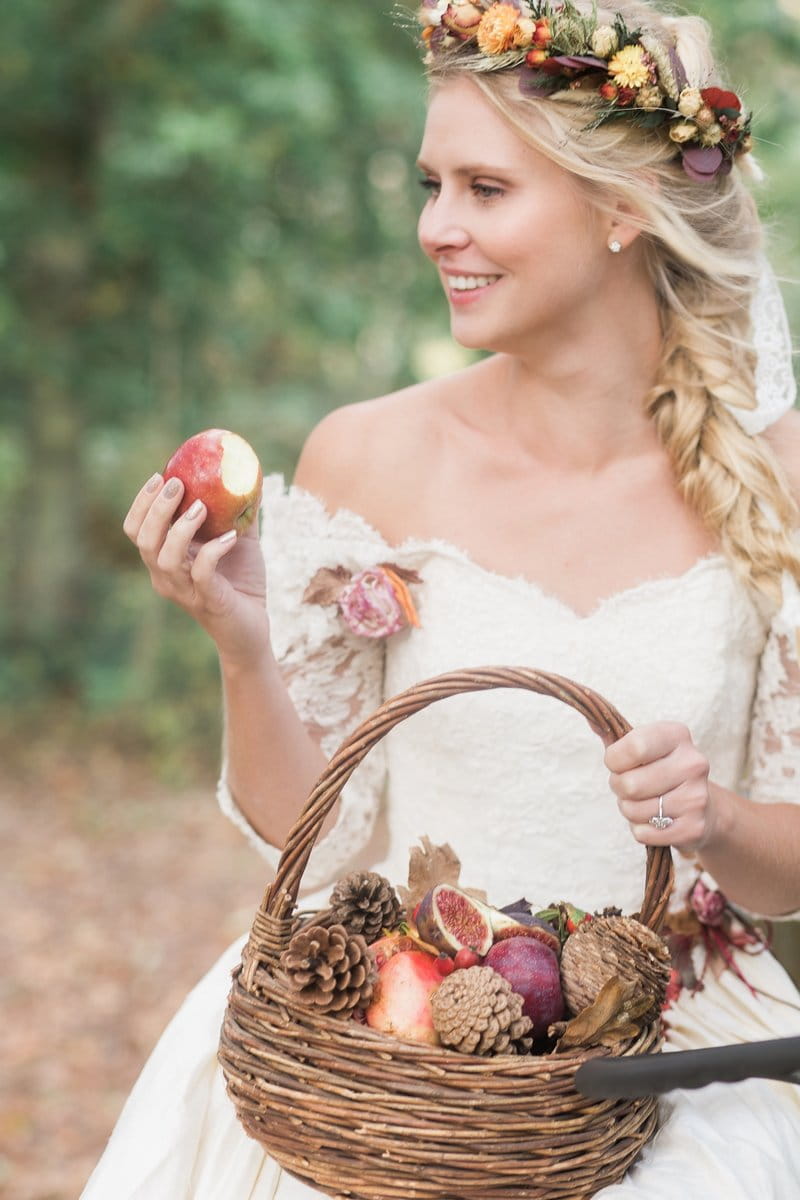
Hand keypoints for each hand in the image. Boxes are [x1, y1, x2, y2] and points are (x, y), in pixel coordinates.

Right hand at [122, 472, 269, 665]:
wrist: (253, 629)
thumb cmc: (242, 582)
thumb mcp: (239, 539)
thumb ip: (238, 510)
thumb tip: (247, 472)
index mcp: (164, 559)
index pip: (135, 529)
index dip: (141, 502)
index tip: (159, 476)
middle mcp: (166, 576)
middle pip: (143, 540)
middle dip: (157, 509)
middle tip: (176, 484)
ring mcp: (185, 591)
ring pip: (165, 557)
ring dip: (181, 528)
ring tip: (202, 507)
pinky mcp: (208, 601)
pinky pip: (201, 573)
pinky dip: (213, 551)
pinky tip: (231, 537)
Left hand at [604, 722, 714, 850]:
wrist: (703, 806)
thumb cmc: (660, 770)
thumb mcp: (641, 746)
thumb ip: (614, 735)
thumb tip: (592, 720)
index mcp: (677, 735)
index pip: (634, 747)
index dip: (614, 760)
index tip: (617, 763)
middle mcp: (693, 763)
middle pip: (630, 784)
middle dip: (619, 788)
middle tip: (630, 787)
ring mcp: (697, 797)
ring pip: (634, 811)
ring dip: (630, 810)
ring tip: (644, 802)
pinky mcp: (695, 828)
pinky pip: (644, 833)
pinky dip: (641, 829)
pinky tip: (656, 820)